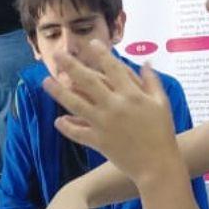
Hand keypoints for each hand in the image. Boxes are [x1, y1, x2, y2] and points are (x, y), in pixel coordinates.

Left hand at [42, 40, 178, 184]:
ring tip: (46, 82)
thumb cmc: (162, 132)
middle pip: (88, 81)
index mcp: (132, 94)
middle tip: (58, 54)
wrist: (158, 165)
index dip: (101, 54)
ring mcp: (104, 124)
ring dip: (59, 92)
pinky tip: (58, 120)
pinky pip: (78, 132)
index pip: (113, 68)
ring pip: (76, 104)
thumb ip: (151, 81)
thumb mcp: (161, 103)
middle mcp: (115, 106)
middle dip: (71, 66)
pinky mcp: (99, 141)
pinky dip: (67, 127)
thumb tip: (146, 62)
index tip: (91, 43)